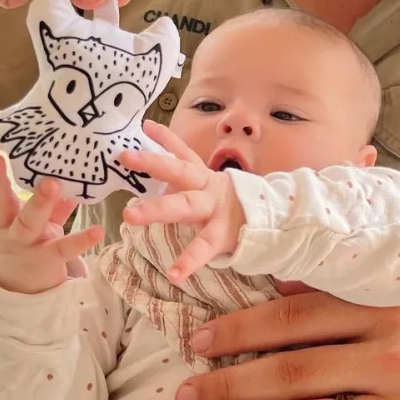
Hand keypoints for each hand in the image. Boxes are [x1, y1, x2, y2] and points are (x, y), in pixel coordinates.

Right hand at [0, 151, 103, 294]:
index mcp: (0, 217)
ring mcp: (27, 245)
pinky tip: (97, 230)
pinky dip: (81, 240)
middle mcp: (8, 230)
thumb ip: (12, 190)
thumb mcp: (13, 217)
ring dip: (40, 202)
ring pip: (29, 223)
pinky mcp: (49, 259)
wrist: (23, 288)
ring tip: (52, 183)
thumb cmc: (21, 239)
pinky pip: (64, 248)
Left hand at [119, 120, 245, 283]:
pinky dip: (188, 261)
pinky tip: (173, 273)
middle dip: (152, 163)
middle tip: (125, 156)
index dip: (165, 138)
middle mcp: (208, 187)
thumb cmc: (233, 206)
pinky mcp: (222, 235)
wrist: (274, 222)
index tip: (145, 125)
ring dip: (157, 210)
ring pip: (184, 206)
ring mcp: (215, 210)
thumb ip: (187, 181)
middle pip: (179, 171)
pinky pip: (203, 248)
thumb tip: (160, 178)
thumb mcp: (211, 188)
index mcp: (204, 177)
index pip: (183, 152)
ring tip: (129, 216)